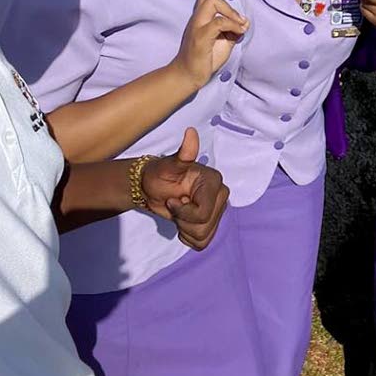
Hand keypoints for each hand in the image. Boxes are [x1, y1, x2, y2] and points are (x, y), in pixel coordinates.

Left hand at [140, 128, 228, 249]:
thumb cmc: (159, 174)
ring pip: (204, 237)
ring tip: (178, 213)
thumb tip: (190, 132)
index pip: (203, 212)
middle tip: (175, 206)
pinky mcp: (212, 225)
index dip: (183, 212)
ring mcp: (218, 211)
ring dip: (185, 229)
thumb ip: (184, 152)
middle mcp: (221, 196)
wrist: (153, 188)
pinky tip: (182, 222)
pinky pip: (203, 243)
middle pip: (204, 226)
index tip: (172, 200)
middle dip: (184, 220)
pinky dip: (188, 237)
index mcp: (214, 182)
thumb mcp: (168, 165)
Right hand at [172, 0, 248, 88]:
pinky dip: (232, 26)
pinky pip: (218, 22)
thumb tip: (244, 21)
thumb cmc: (207, 54)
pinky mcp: (200, 35)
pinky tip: (238, 32)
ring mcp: (198, 23)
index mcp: (208, 12)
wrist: (190, 74)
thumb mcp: (227, 39)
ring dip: (231, 11)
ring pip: (214, 0)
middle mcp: (201, 13)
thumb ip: (234, 27)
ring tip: (240, 24)